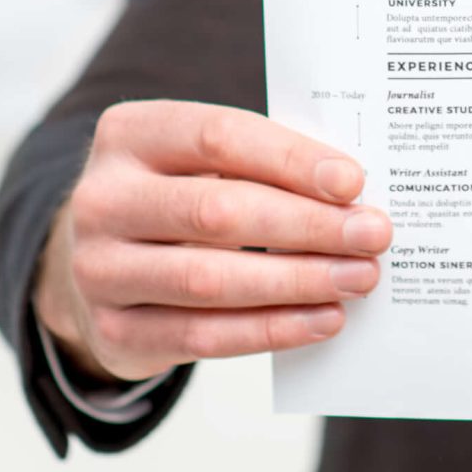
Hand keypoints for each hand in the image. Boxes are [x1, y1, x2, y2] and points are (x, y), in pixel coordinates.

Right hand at [34, 100, 391, 381]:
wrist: (103, 266)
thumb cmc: (179, 198)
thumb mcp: (200, 163)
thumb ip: (262, 165)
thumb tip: (352, 194)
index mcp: (130, 134)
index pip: (218, 137)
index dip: (290, 159)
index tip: (353, 182)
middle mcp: (102, 198)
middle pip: (218, 210)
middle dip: (307, 225)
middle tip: (372, 235)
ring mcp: (99, 269)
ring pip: (210, 279)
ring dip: (297, 281)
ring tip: (358, 278)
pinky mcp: (113, 331)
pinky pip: (203, 336)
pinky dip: (272, 330)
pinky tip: (322, 319)